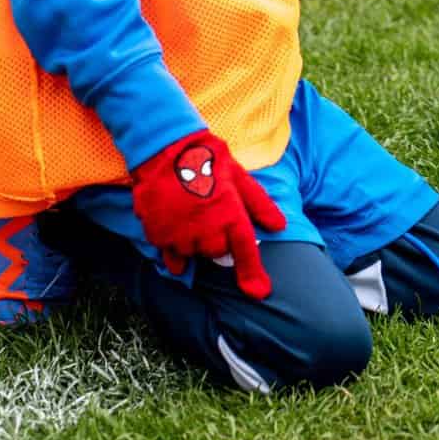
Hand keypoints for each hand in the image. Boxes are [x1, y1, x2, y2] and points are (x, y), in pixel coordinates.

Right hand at [130, 130, 286, 298]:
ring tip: (189, 212)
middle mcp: (207, 228)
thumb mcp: (238, 177)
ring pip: (192, 253)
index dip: (252, 273)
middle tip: (208, 213)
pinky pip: (169, 251)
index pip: (245, 250)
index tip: (259, 292)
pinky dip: (171, 242)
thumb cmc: (207, 160)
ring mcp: (180, 232)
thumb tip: (280, 225)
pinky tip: (172, 219)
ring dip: (193, 240)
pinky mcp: (158, 233)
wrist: (165, 147)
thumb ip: (259, 204)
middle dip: (215, 240)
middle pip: (216, 253)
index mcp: (230, 213)